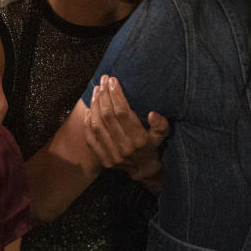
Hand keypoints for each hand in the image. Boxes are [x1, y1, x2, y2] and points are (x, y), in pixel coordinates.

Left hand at [85, 75, 168, 193]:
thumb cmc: (153, 145)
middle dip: (104, 95)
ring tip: (96, 91)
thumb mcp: (162, 135)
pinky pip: (90, 138)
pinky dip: (88, 123)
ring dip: (95, 105)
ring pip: (98, 125)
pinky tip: (89, 109)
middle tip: (103, 81)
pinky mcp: (103, 160)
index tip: (113, 81)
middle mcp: (125, 148)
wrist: (144, 169)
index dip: (116, 95)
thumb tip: (153, 114)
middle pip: (108, 116)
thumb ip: (161, 125)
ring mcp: (113, 155)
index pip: (123, 113)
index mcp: (140, 140)